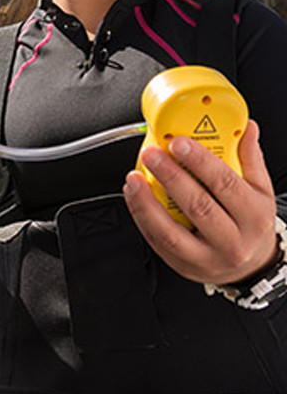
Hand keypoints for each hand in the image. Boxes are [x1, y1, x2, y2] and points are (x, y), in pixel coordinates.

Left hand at [123, 120, 279, 285]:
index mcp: (253, 216)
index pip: (225, 184)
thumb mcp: (260, 191)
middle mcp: (232, 241)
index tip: (178, 142)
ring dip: (147, 203)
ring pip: (171, 233)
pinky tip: (133, 196)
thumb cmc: (251, 223)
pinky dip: (141, 217)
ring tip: (134, 178)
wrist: (251, 266)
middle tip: (152, 154)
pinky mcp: (183, 265)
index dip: (199, 161)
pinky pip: (157, 242)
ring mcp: (206, 258)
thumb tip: (246, 127)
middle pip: (198, 206)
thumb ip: (249, 158)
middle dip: (170, 176)